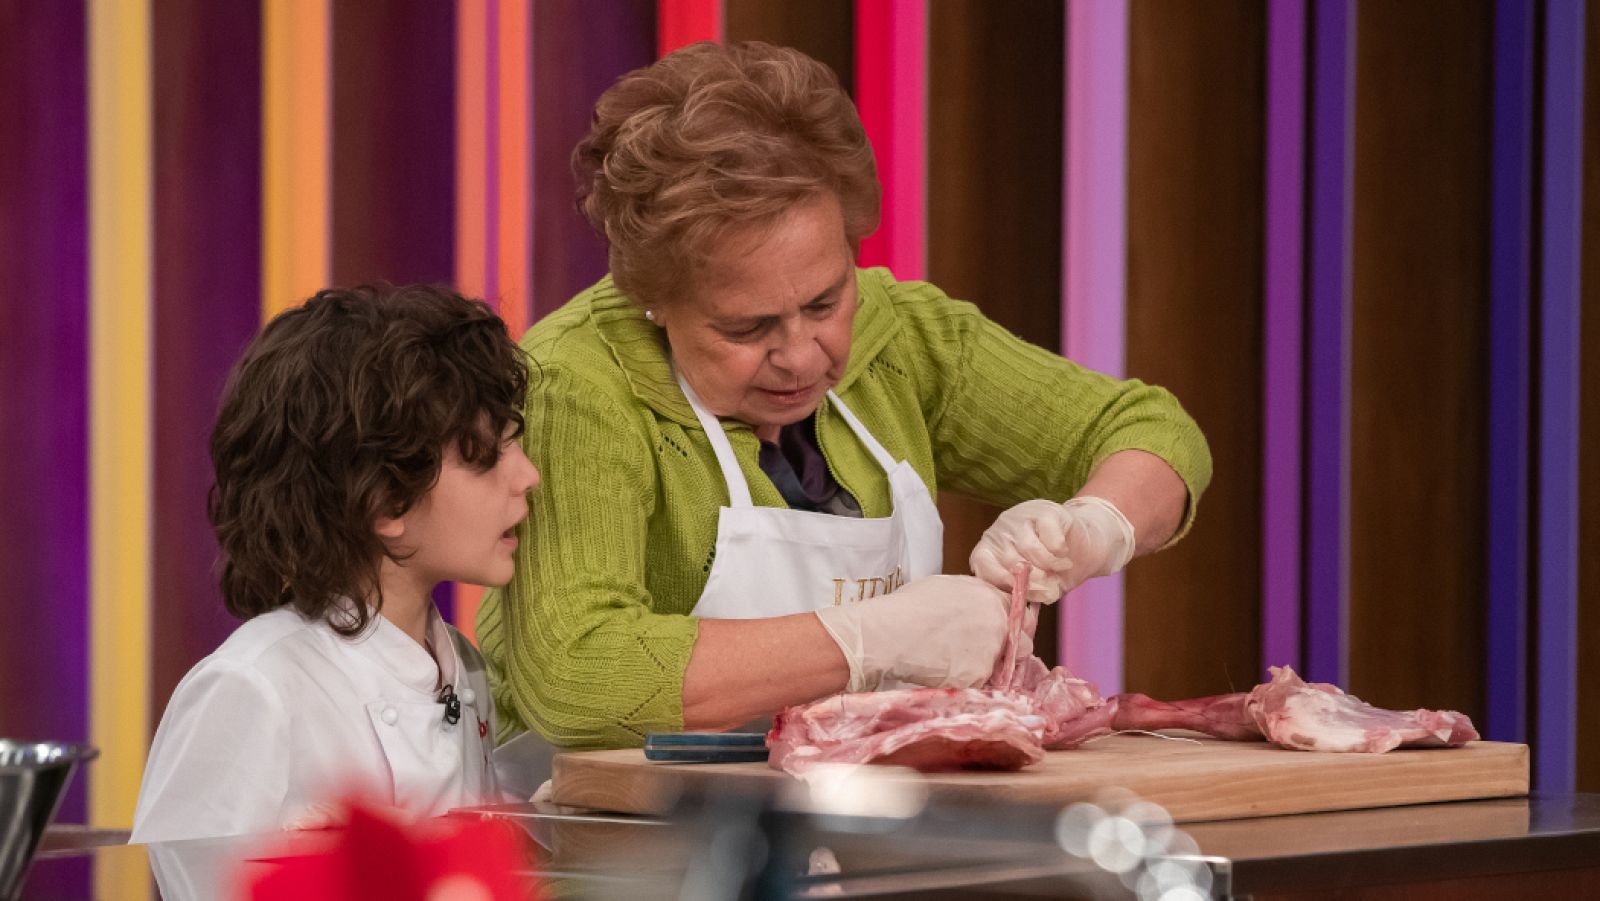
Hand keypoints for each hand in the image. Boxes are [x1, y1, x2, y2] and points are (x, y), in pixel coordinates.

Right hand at [814, 575, 1009, 691]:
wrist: (887, 634)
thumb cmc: (905, 607)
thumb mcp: (943, 587)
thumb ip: (970, 597)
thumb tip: (975, 606)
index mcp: (989, 596)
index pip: (1017, 613)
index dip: (1008, 626)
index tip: (1000, 635)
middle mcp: (997, 621)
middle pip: (1023, 644)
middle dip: (1008, 652)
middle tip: (983, 657)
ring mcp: (991, 650)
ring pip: (1002, 669)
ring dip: (987, 670)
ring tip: (956, 667)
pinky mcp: (979, 676)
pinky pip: (981, 685)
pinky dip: (967, 684)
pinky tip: (944, 676)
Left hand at [969, 496, 1135, 602]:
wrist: (1084, 546)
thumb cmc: (1054, 570)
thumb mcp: (1040, 588)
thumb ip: (1031, 592)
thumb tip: (1031, 593)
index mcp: (990, 551)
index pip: (983, 565)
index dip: (1002, 580)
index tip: (1022, 591)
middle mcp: (1000, 531)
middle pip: (1010, 560)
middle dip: (1034, 578)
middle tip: (1049, 581)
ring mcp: (1020, 517)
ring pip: (1029, 548)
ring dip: (1050, 564)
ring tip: (1061, 566)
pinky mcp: (1044, 510)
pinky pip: (1049, 537)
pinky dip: (1060, 551)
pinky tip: (1064, 552)